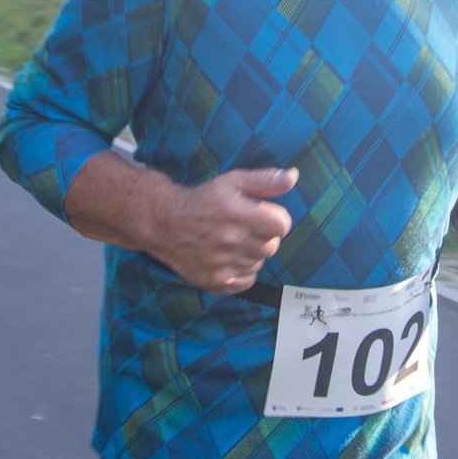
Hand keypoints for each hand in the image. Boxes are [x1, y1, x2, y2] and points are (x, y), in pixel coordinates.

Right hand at [148, 167, 297, 293]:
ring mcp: (222, 264)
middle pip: (271, 246)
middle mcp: (230, 241)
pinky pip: (247, 281)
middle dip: (263, 235)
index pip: (282, 225)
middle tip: (243, 227)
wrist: (164, 223)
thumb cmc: (202, 200)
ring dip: (251, 252)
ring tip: (231, 240)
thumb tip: (293, 177)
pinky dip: (242, 271)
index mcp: (237, 214)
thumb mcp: (233, 181)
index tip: (262, 215)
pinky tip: (228, 257)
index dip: (275, 219)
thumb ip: (265, 180)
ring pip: (259, 262)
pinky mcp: (215, 281)